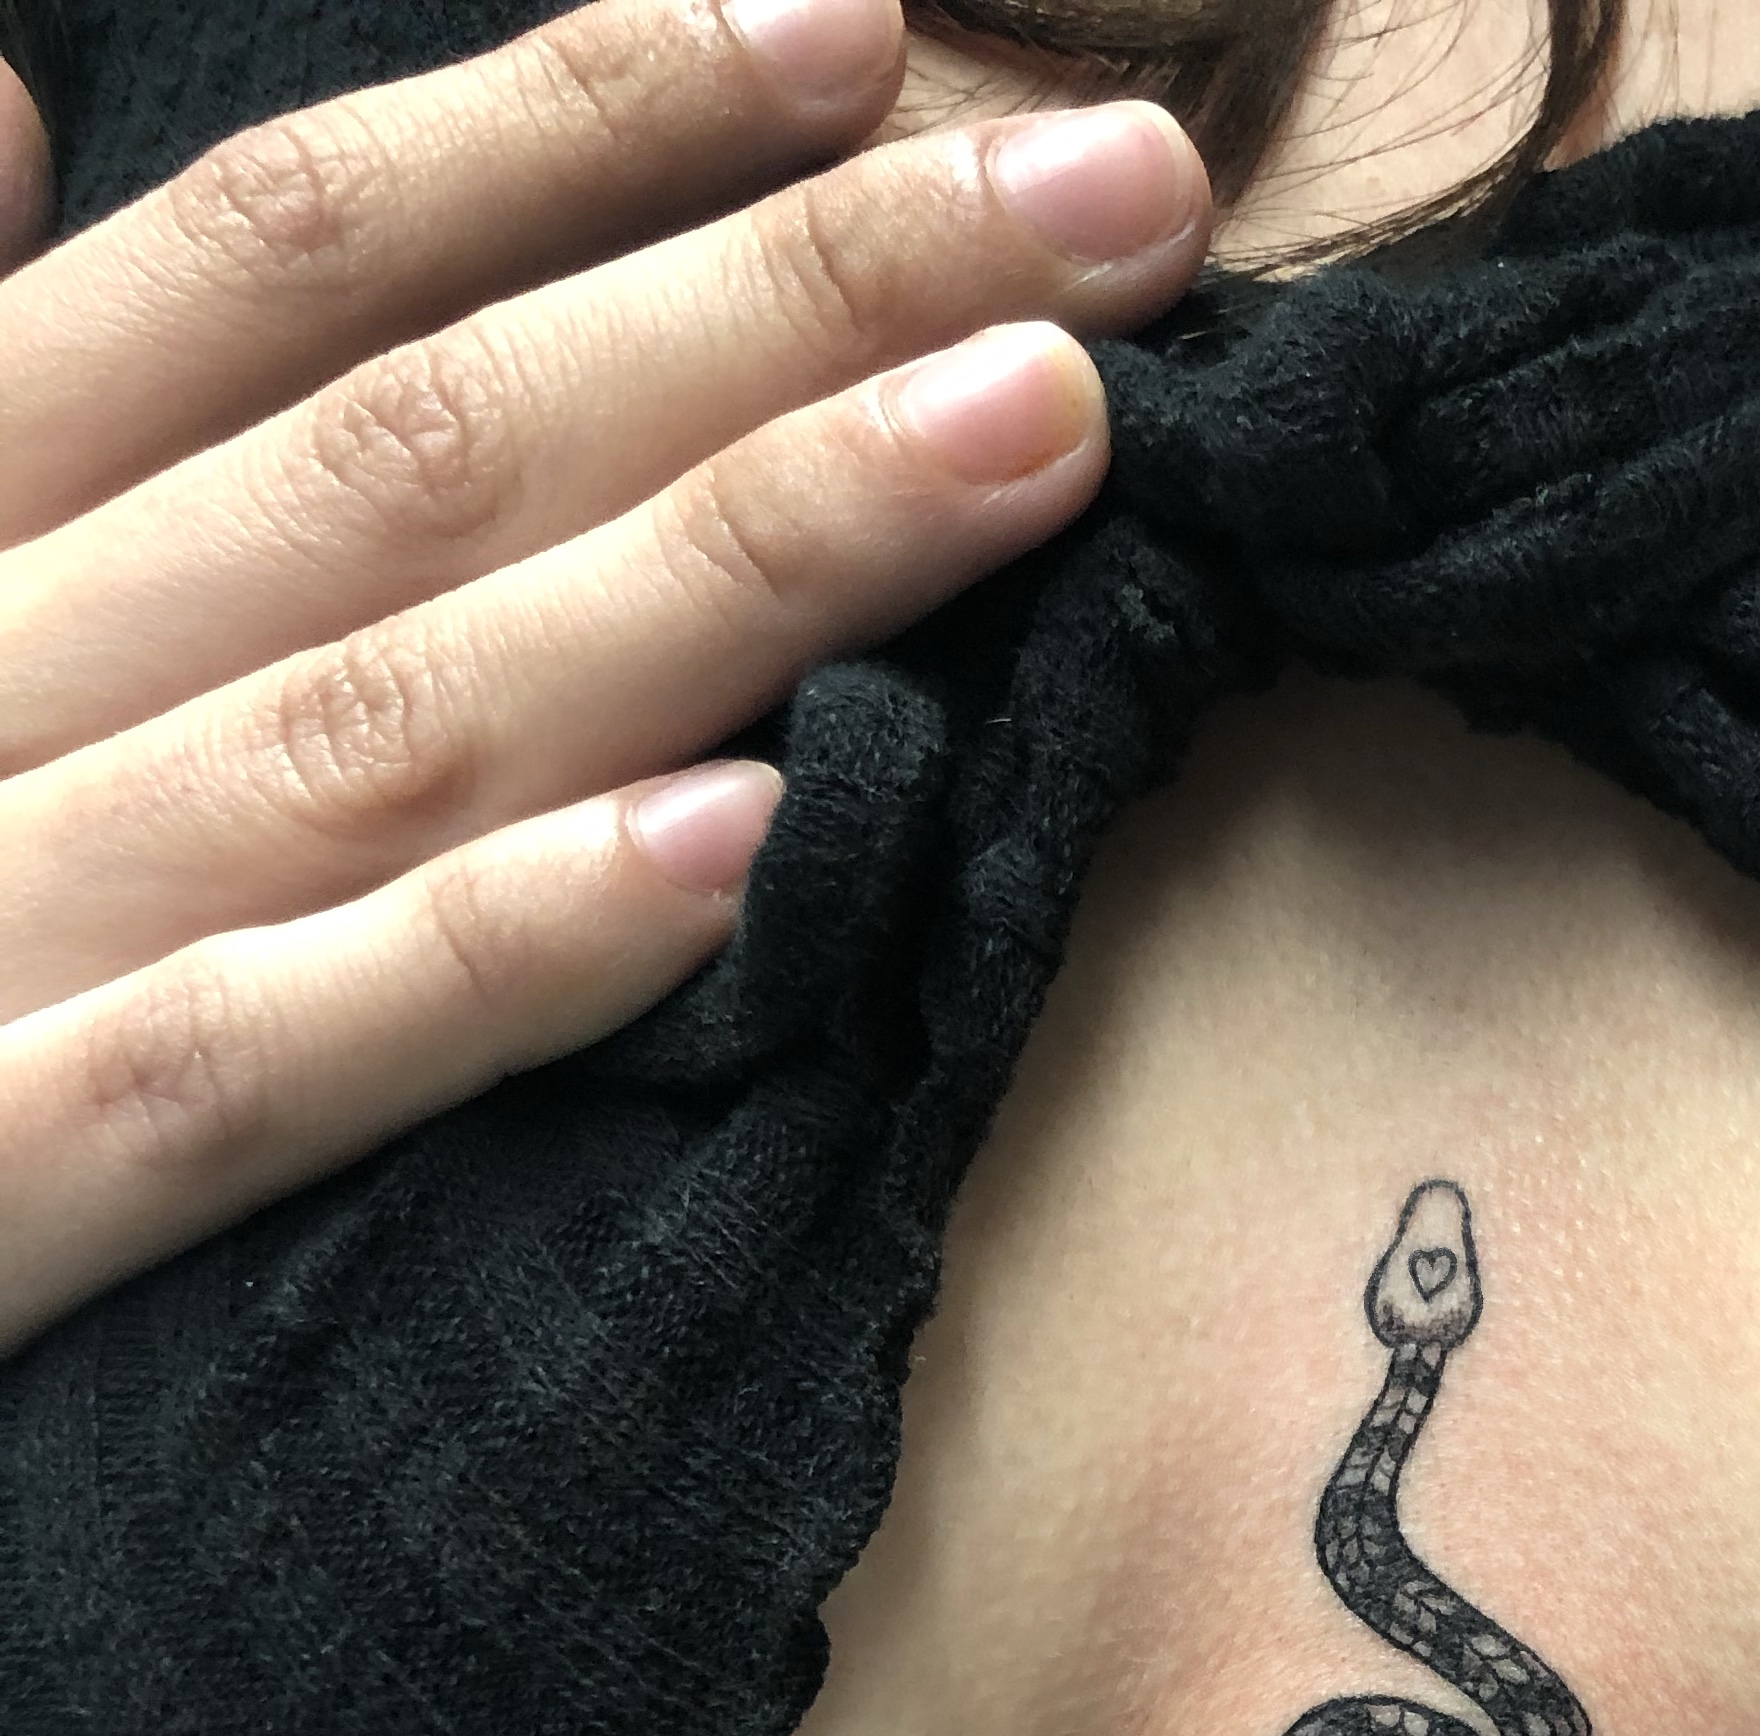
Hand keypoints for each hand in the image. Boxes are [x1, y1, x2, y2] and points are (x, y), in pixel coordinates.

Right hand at [0, 0, 1209, 1354]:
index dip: (568, 124)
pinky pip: (240, 1076)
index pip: (270, 263)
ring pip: (382, 715)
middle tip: (1118, 198)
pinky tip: (732, 846)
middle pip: (407, 444)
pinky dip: (478, 961)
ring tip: (1040, 433)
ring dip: (725, 558)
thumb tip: (8, 99)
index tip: (859, 27)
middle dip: (773, 300)